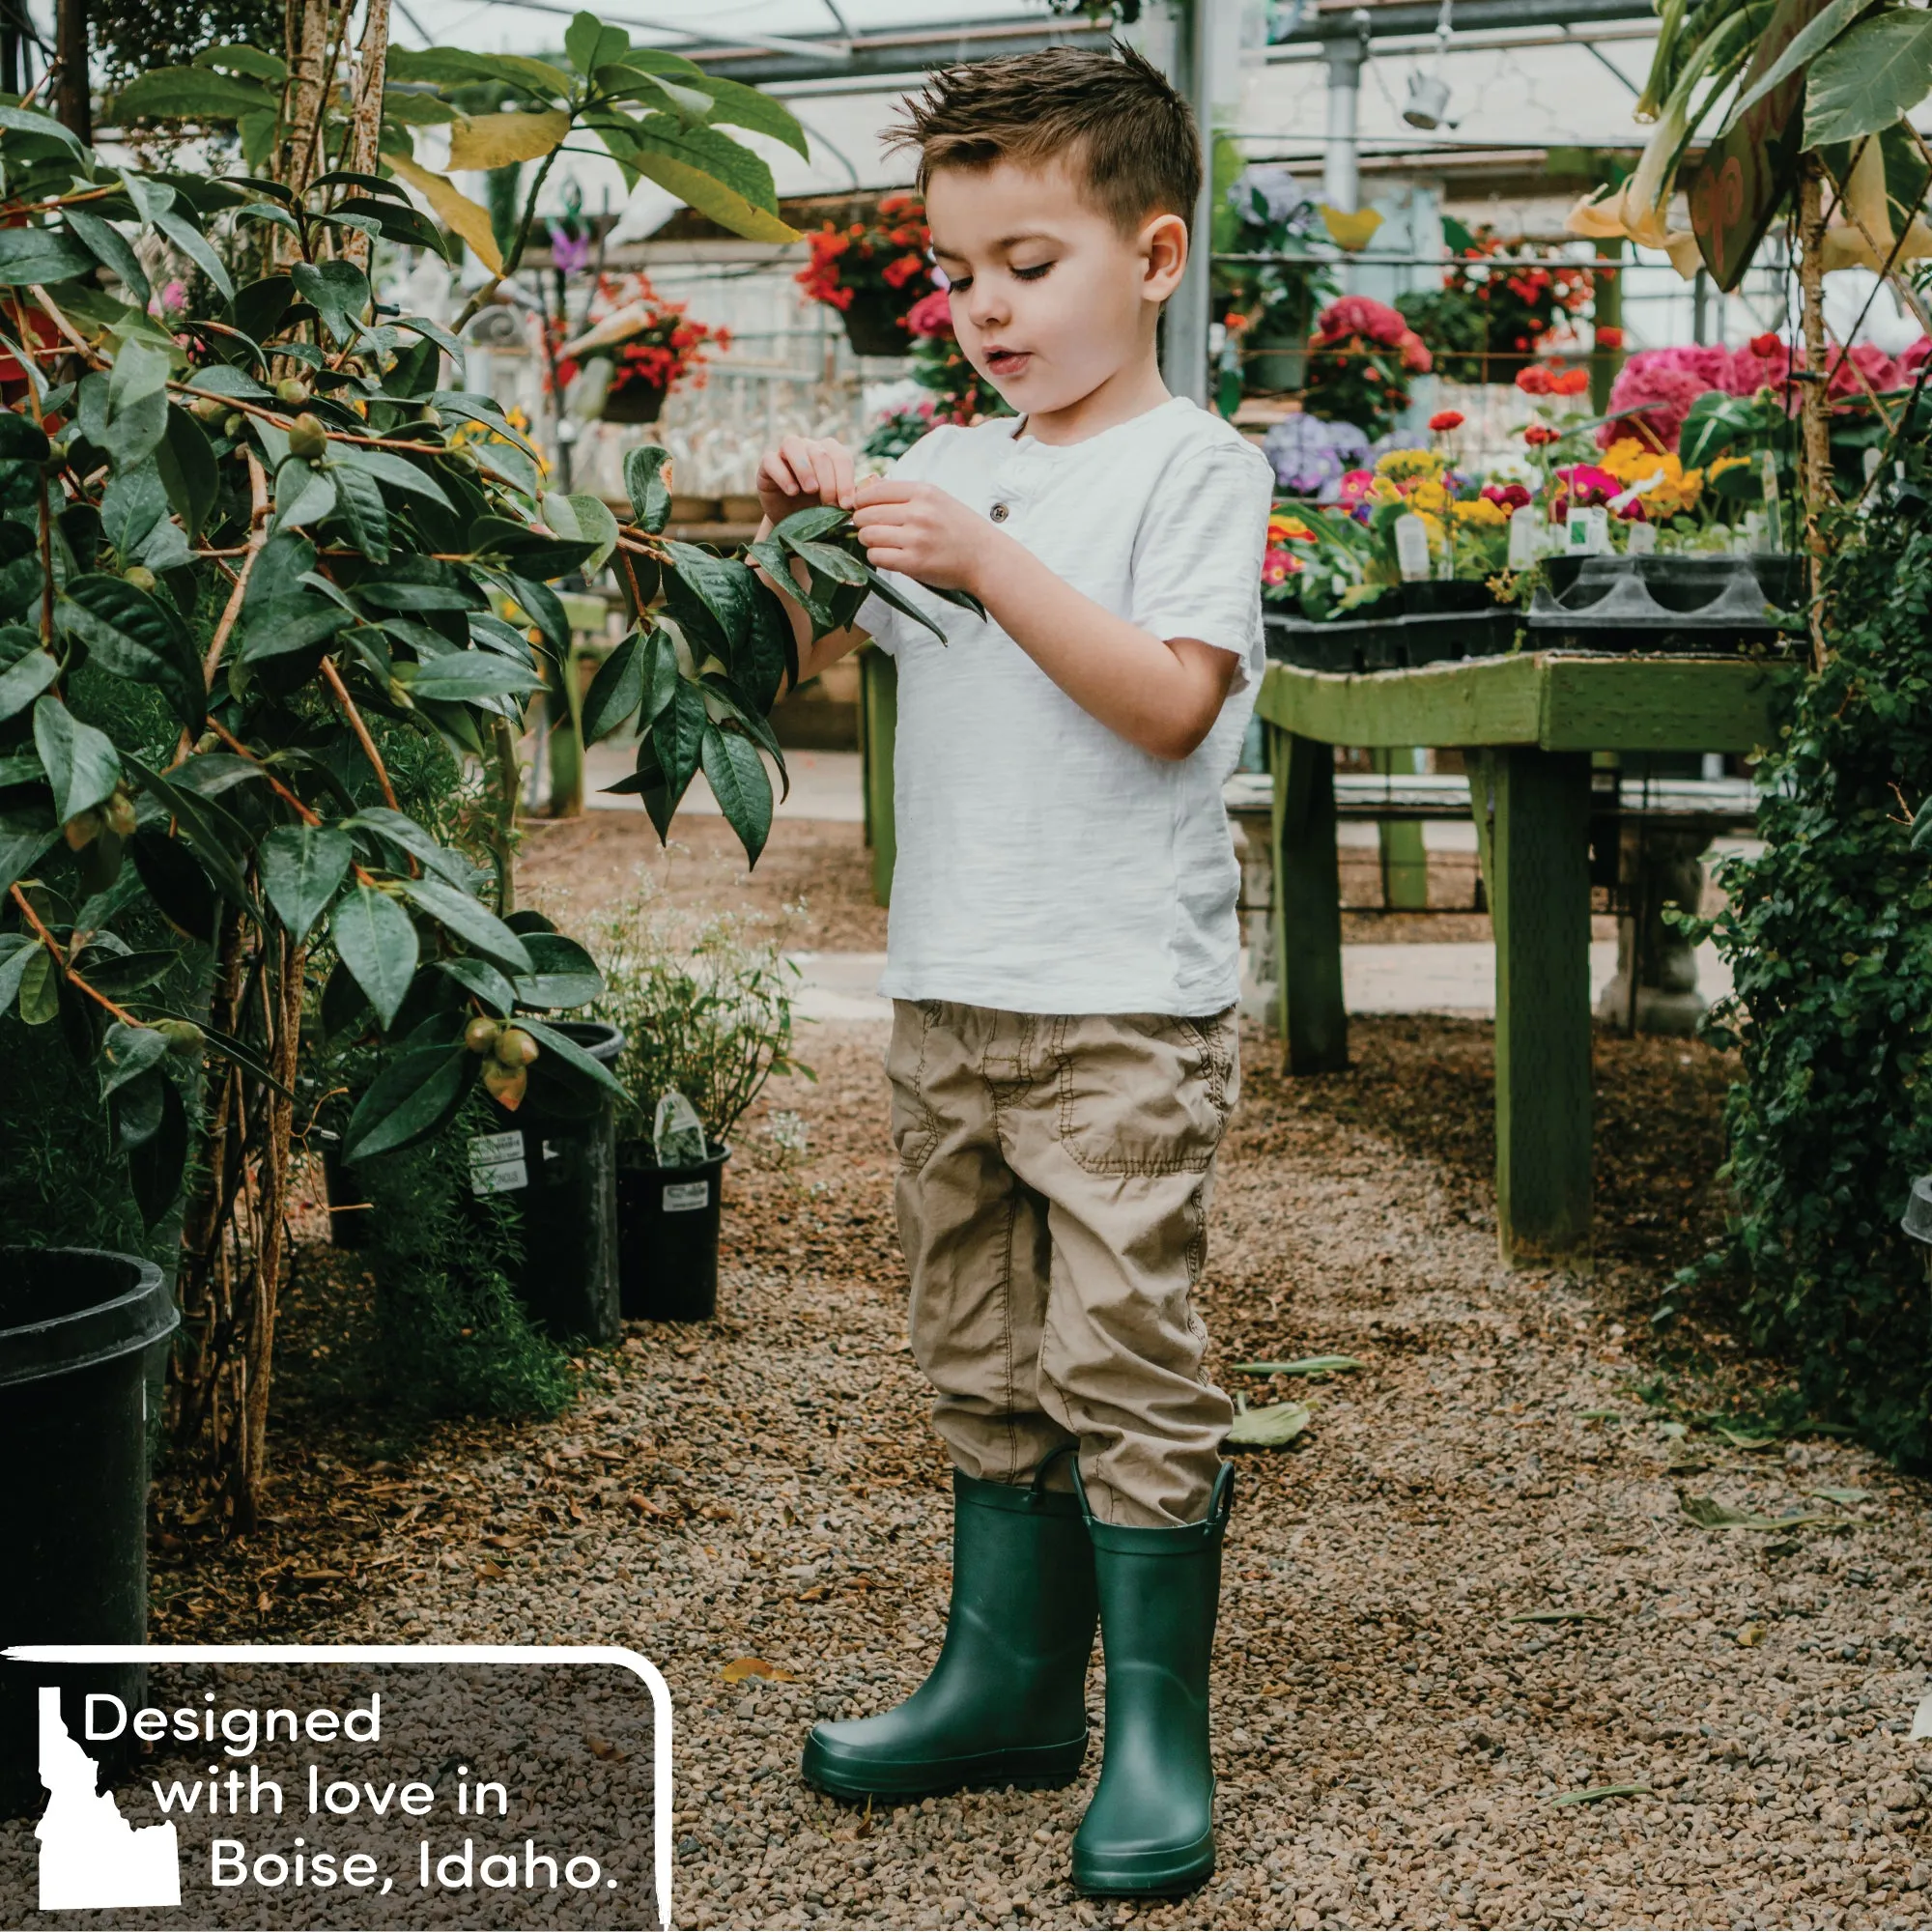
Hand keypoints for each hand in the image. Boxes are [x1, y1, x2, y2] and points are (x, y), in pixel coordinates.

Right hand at [756, 435, 856, 524]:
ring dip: (805, 469)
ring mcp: (785, 453)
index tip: (846, 505)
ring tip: (811, 490)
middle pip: (820, 453)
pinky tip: (792, 491)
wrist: (792, 525)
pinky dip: (782, 474)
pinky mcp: (767, 465)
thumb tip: (876, 480)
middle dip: (828, 481)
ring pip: (794, 446)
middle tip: (829, 505)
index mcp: (829, 453)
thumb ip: (855, 492)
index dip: (845, 480)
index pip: (840, 457)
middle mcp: (808, 447)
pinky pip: (771, 460)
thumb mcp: (839, 503)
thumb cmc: (819, 511)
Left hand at [852, 479, 991, 594]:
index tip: (859, 509)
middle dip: (861, 522)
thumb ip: (905, 494)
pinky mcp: (914, 563)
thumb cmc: (959, 529)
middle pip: (866, 513)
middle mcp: (919, 513)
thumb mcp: (937, 500)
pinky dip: (876, 557)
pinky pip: (877, 556)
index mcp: (923, 492)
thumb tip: (867, 487)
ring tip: (880, 542)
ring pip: (868, 535)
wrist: (986, 558)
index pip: (874, 490)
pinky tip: (888, 556)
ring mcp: (916, 538)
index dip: (860, 500)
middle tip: (869, 528)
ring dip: (868, 540)